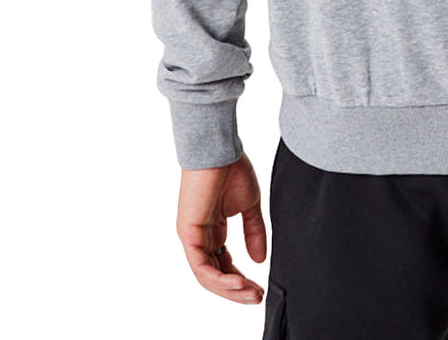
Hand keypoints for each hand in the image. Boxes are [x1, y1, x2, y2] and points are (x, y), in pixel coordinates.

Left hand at [176, 152, 267, 303]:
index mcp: (214, 230)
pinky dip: (219, 278)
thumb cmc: (232, 169)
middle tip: (256, 297)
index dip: (241, 279)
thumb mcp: (250, 205)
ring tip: (250, 294)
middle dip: (236, 290)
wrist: (220, 150)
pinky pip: (201, 265)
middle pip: (216, 275)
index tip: (259, 287)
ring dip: (229, 289)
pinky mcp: (188, 233)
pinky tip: (236, 282)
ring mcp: (192, 237)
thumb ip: (254, 231)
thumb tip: (260, 260)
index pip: (224, 264)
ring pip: (207, 275)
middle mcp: (200, 237)